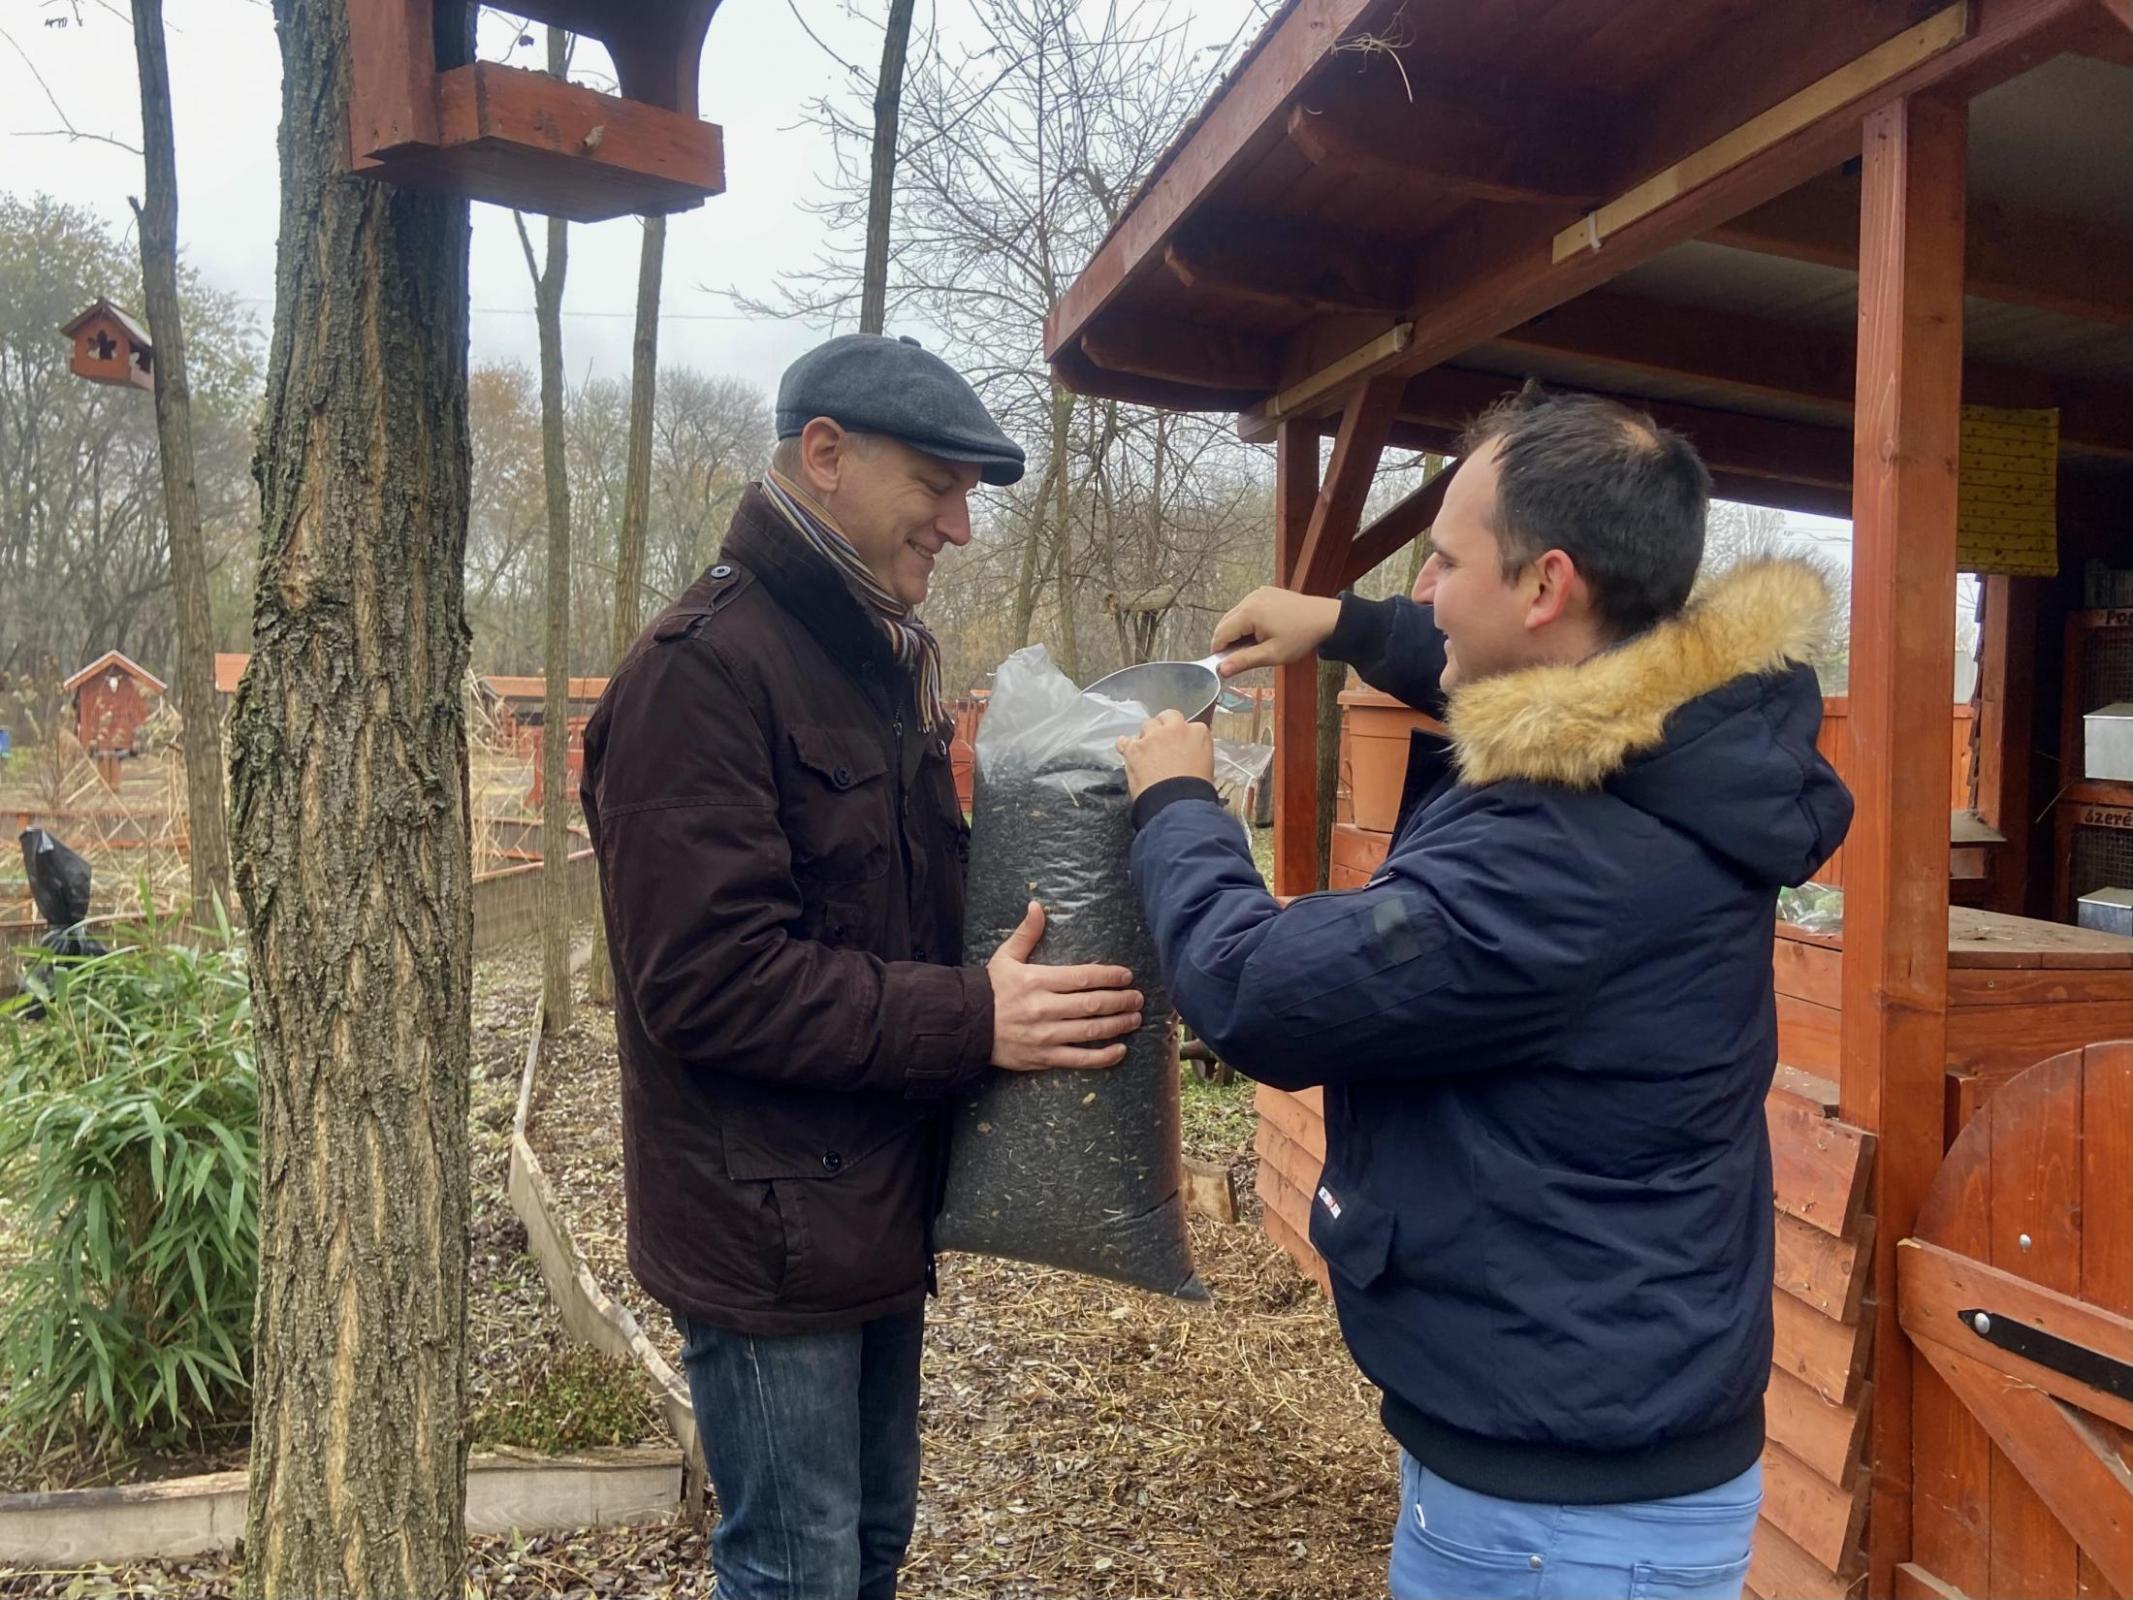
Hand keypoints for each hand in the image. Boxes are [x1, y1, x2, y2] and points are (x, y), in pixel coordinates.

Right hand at [987, 902, 1141, 1071]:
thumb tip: (1037, 906)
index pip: (1083, 977)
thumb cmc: (990, 989)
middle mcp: (1044, 1008)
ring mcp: (1045, 1035)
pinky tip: (1120, 1050)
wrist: (966, 1025)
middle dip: (1121, 1001)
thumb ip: (1026, 933)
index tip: (1127, 976)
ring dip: (1118, 1025)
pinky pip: (1078, 1059)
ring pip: (1090, 1031)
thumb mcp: (1005, 957)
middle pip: (1093, 1004)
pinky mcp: (1043, 1057)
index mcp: (1038, 981)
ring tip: (1134, 1019)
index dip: (1109, 976)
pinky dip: (1102, 1057)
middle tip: (1138, 998)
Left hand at [1115, 709, 1213, 799]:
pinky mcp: (1134, 748)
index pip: (1191, 726)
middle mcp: (1175, 729)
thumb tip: (1188, 753)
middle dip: (1165, 726)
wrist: (1178, 803)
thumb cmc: (1196, 790)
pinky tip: (1128, 753)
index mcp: (1198, 733)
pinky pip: (1125, 741)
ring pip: (1147, 725)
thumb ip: (1197, 751)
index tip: (1182, 745)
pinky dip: (1126, 746)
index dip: (1184, 736)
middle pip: (1168, 717)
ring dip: (1147, 736)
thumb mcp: (1207, 766)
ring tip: (1147, 753)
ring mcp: (1153, 736)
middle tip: (1164, 743)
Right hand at [1210, 587, 1341, 676]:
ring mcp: (1257, 593)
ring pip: (1235, 616)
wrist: (1325, 618)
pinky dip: (1248, 621)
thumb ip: (1244, 661)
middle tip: (1243, 658)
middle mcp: (1249, 598)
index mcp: (1249, 613)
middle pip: (1225, 623)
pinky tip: (1263, 632)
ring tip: (1257, 645)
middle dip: (1229, 642)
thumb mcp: (1272, 654)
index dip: (1219, 652)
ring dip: (1238, 632)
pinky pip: (1247, 608)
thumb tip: (1222, 670)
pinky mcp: (1265, 592)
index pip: (1220, 634)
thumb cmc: (1301, 637)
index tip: (1226, 665)